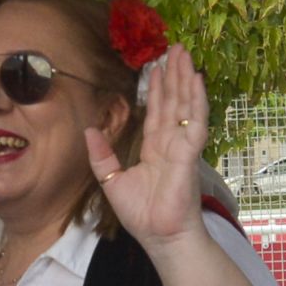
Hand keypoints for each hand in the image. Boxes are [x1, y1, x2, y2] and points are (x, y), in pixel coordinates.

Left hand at [85, 44, 208, 247]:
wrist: (160, 237)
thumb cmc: (142, 215)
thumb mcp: (112, 181)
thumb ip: (102, 155)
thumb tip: (89, 130)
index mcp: (154, 149)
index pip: (156, 112)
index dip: (156, 89)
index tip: (155, 66)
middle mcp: (171, 143)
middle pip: (173, 101)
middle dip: (174, 75)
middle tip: (175, 47)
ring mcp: (182, 146)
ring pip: (185, 105)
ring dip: (185, 78)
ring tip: (184, 53)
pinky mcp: (190, 154)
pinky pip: (195, 122)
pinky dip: (197, 101)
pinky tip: (196, 80)